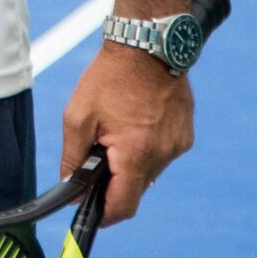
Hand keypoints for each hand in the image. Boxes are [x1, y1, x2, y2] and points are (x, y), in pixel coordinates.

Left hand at [59, 40, 194, 223]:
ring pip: (150, 169)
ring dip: (131, 160)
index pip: (123, 206)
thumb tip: (71, 186)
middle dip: (115, 180)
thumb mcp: (78, 115)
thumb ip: (72, 156)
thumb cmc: (110, 77)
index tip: (90, 211)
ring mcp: (178, 144)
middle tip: (97, 156)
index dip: (104, 214)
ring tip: (117, 129)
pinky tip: (135, 120)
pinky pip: (162, 151)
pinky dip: (146, 145)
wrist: (147, 43)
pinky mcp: (186, 132)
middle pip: (136, 188)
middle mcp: (164, 155)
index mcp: (137, 155)